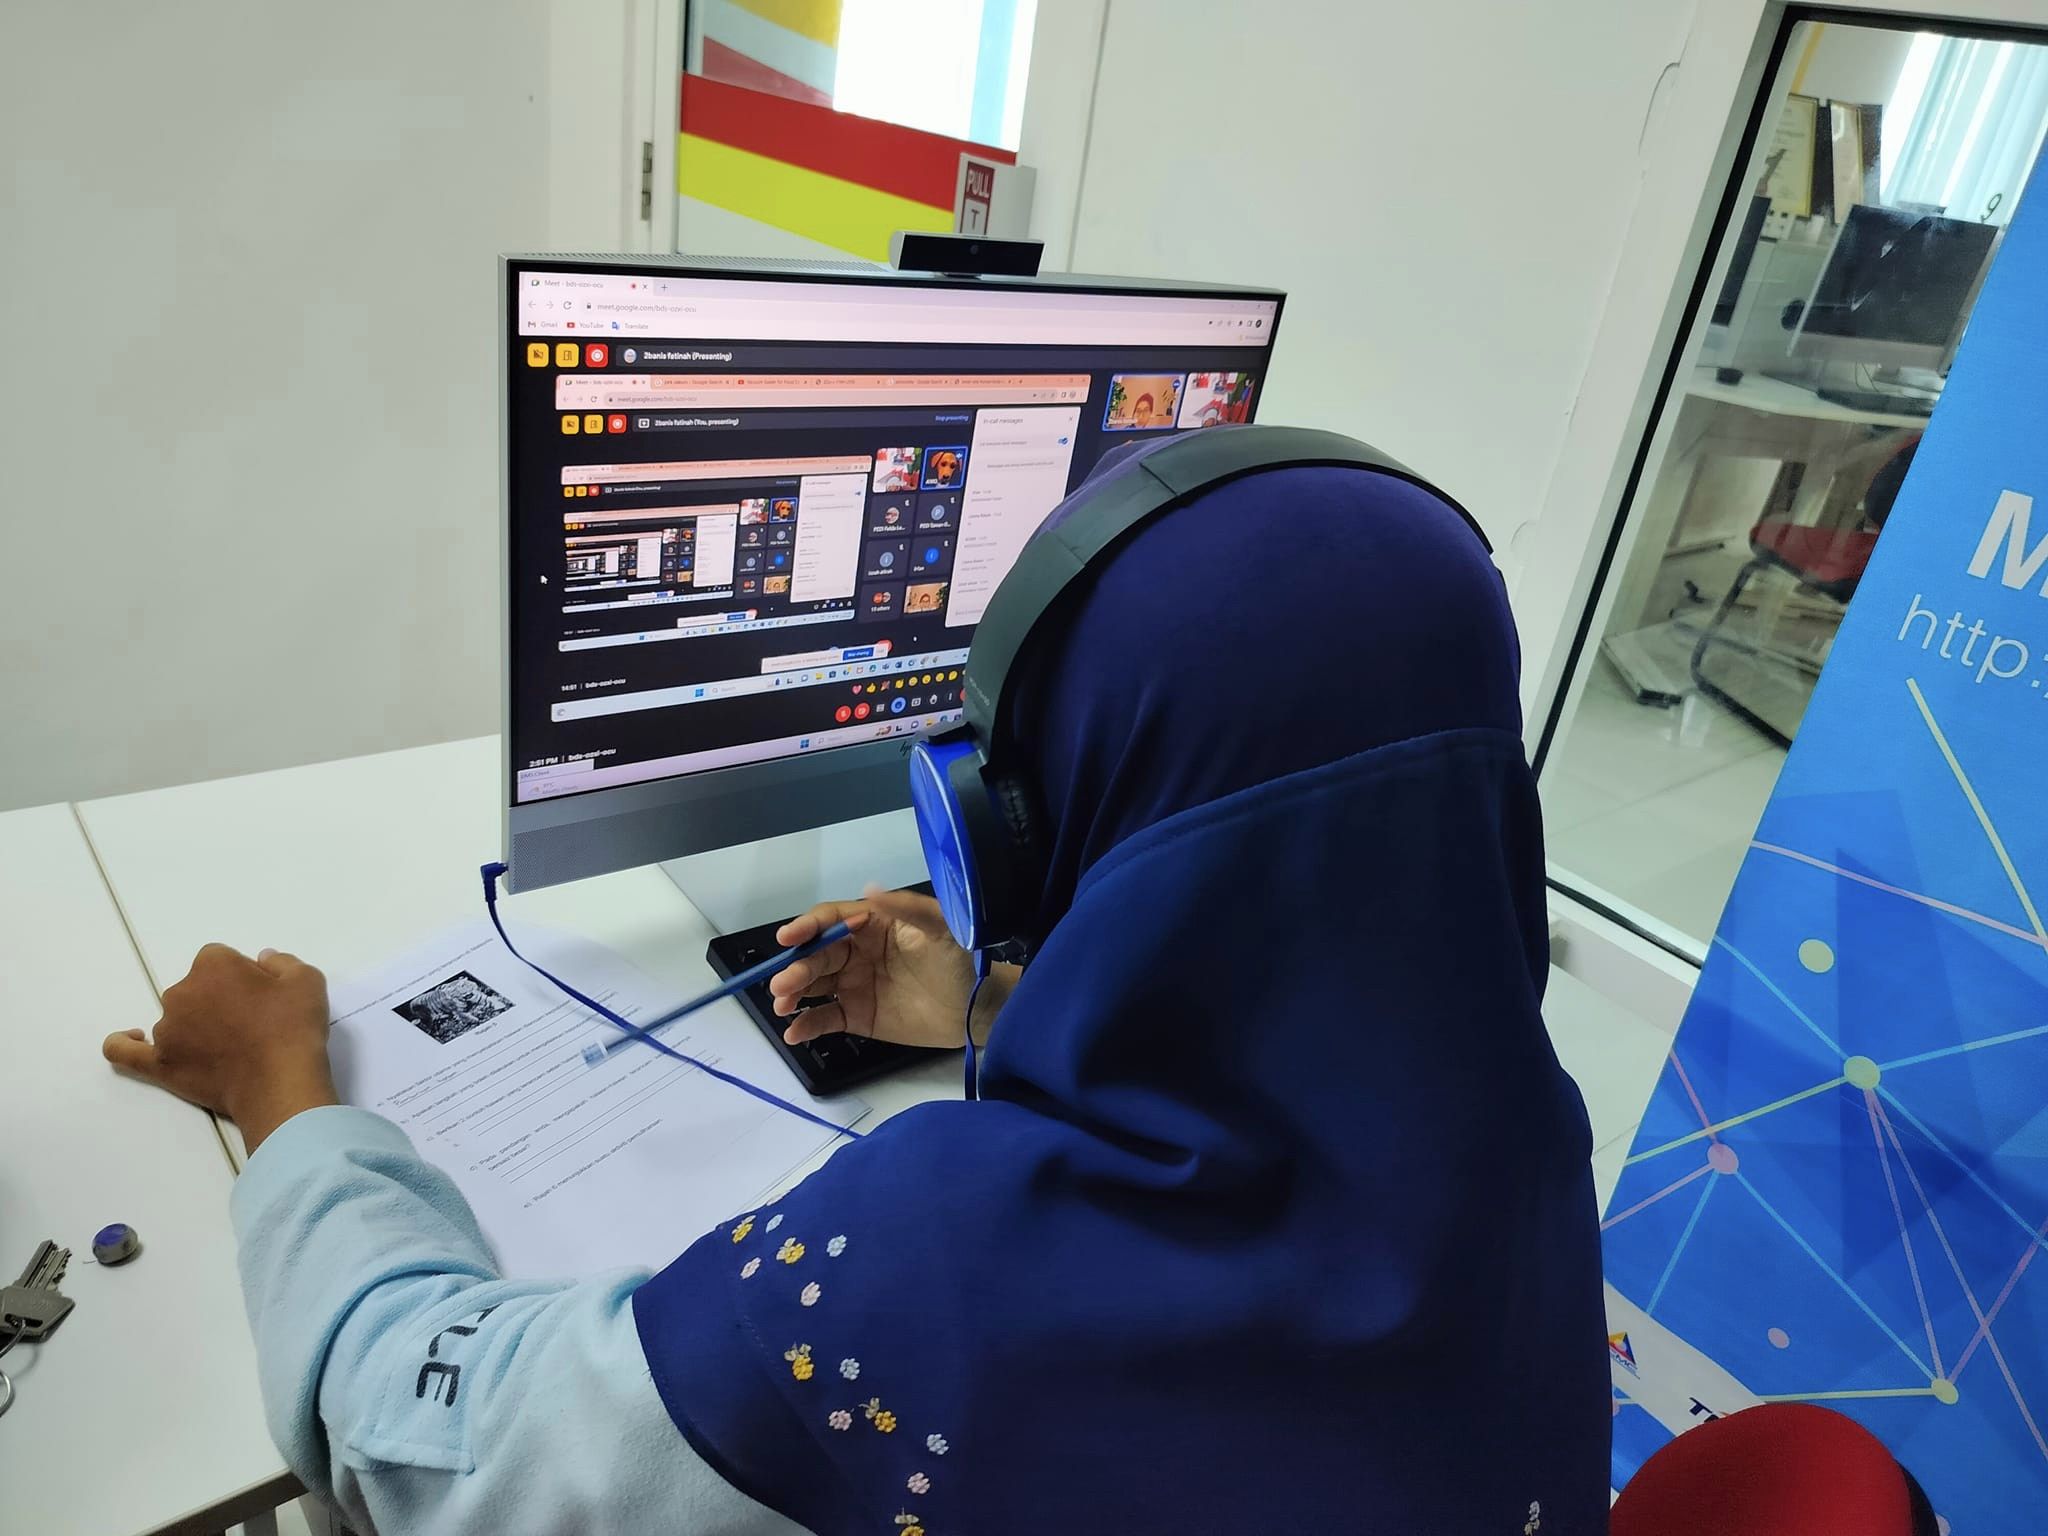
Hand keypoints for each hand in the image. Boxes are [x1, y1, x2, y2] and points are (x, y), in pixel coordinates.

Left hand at [104, 944, 338, 1155]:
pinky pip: (125, 1052)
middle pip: (196, 986)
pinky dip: (122, 1043)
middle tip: (251, 1023)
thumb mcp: (307, 981)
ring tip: (229, 1049)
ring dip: (196, 1024)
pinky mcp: (159, 1064)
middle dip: (219, 999)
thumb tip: (261, 960)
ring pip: (177, 1017)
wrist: (280, 1082)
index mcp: (213, 965)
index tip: (263, 996)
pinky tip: (129, 1038)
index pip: (221, 959)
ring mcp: (166, 1029)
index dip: (243, 976)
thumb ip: (281, 962)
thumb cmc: (294, 1028)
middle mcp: (181, 991)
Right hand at [768, 887, 1013, 1049]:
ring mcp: (853, 985)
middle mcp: (856, 952)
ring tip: (783, 1006)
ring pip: (813, 986)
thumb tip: (870, 890)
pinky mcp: (856, 1016)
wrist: (977, 1009)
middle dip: (795, 967)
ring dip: (793, 994)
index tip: (789, 937)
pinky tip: (794, 1032)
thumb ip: (908, 908)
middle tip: (782, 984)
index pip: (830, 920)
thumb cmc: (959, 962)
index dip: (807, 927)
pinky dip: (807, 1025)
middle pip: (816, 955)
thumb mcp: (942, 927)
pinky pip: (825, 1019)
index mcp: (871, 924)